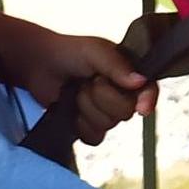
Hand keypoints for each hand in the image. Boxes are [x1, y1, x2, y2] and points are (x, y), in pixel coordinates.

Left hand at [0, 13, 157, 145]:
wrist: (38, 65)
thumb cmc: (68, 52)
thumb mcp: (94, 51)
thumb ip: (117, 65)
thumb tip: (140, 82)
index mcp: (129, 73)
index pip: (149, 89)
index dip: (148, 99)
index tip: (142, 109)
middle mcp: (121, 94)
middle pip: (126, 112)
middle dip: (102, 97)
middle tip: (89, 81)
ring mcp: (105, 112)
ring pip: (108, 124)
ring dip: (87, 107)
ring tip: (76, 91)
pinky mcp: (88, 126)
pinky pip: (94, 136)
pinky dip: (80, 124)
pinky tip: (72, 109)